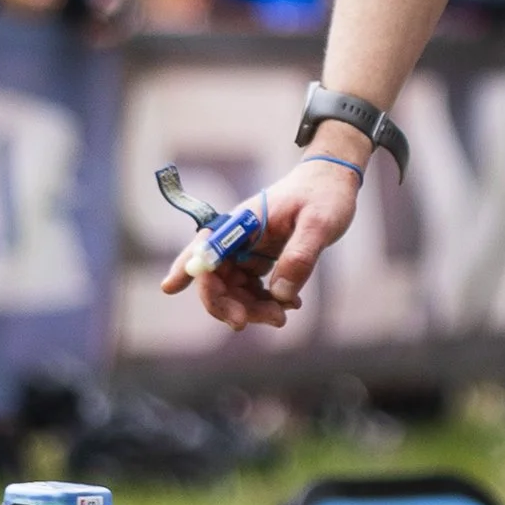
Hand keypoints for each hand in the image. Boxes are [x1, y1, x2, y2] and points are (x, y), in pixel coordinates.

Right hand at [158, 157, 362, 331]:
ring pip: (234, 289)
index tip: (169, 288)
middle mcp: (239, 236)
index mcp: (244, 221)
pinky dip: (265, 302)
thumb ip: (300, 256)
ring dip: (251, 309)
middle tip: (252, 323)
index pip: (206, 246)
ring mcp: (248, 249)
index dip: (186, 267)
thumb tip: (281, 295)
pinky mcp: (261, 258)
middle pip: (216, 277)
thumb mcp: (320, 223)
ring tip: (282, 317)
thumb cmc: (325, 194)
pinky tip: (290, 304)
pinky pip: (251, 289)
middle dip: (229, 305)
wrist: (335, 181)